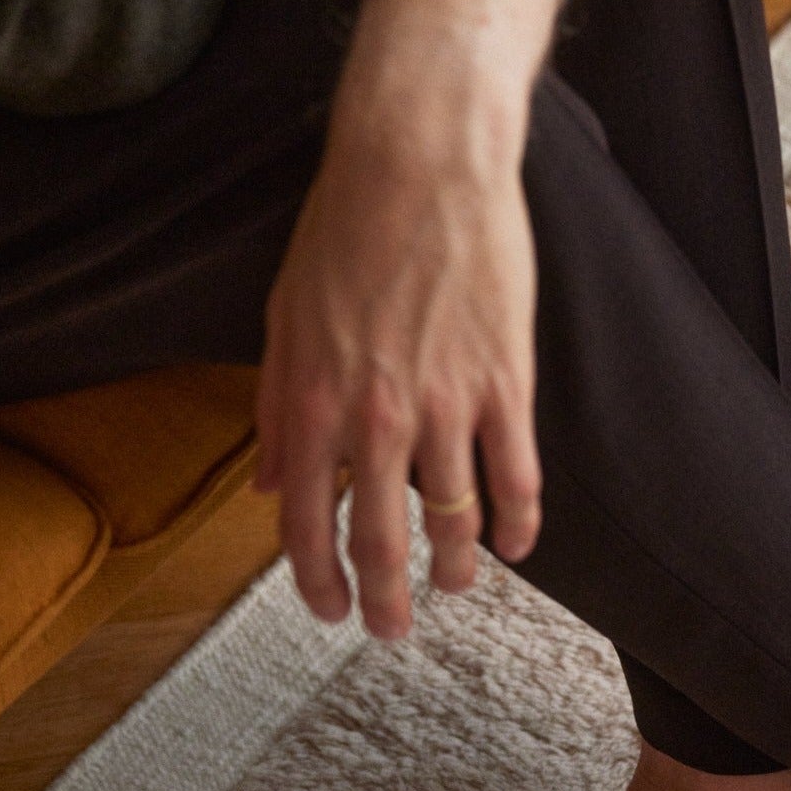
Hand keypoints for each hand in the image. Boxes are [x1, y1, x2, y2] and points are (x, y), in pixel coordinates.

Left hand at [253, 0, 586, 638]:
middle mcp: (378, 415)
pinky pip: (518, 474)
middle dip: (386, 599)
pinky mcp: (506, 380)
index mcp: (314, 401)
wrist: (420, 161)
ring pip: (456, 518)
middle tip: (393, 628)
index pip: (308, 524)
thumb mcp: (283, 317)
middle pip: (383, 539)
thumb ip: (276, 409)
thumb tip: (270, 485)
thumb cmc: (344, 230)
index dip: (317, 581)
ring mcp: (449, 402)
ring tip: (458, 586)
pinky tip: (519, 547)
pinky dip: (520, 523)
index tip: (328, 610)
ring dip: (456, 569)